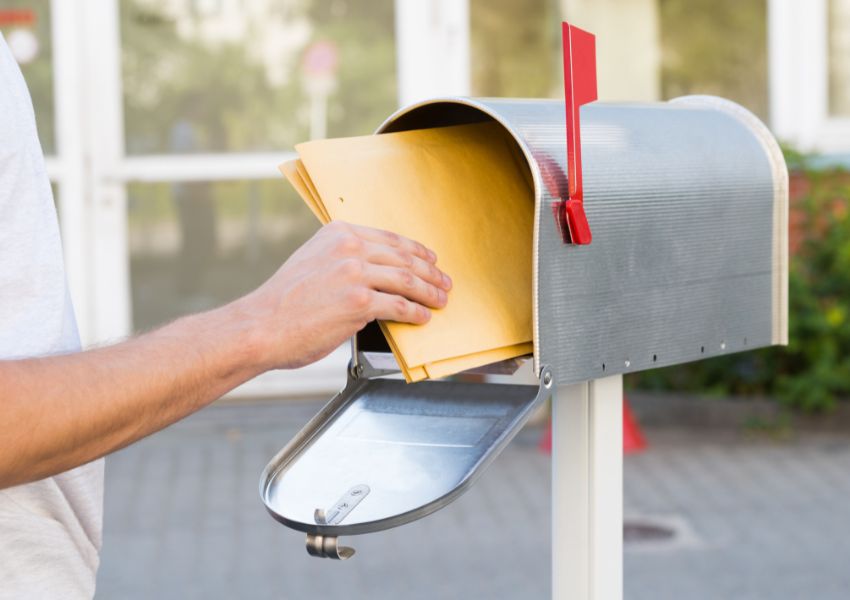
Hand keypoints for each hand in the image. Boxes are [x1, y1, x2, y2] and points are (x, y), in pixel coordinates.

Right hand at [238, 221, 452, 369]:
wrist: (261, 326)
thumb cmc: (283, 302)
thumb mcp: (312, 261)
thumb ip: (342, 259)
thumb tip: (374, 273)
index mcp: (338, 233)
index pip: (389, 239)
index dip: (416, 250)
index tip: (431, 260)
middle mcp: (348, 248)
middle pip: (403, 258)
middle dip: (430, 272)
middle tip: (444, 282)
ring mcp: (354, 274)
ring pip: (406, 280)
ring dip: (429, 293)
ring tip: (440, 300)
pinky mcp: (358, 302)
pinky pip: (398, 306)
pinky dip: (415, 313)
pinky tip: (422, 317)